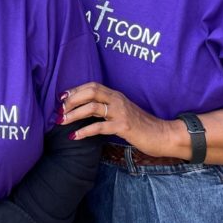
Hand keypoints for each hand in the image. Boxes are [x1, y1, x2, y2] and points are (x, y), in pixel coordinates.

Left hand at [59, 82, 182, 158]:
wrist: (163, 135)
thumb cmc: (141, 126)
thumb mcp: (122, 112)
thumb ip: (107, 108)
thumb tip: (86, 110)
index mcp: (116, 95)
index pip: (92, 86)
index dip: (75, 90)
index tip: (62, 97)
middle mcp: (117, 100)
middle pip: (90, 92)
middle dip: (72, 99)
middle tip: (60, 110)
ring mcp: (121, 112)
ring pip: (92, 108)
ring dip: (74, 114)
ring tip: (62, 122)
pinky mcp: (123, 127)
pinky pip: (99, 127)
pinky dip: (84, 131)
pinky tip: (75, 136)